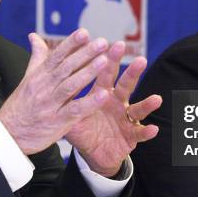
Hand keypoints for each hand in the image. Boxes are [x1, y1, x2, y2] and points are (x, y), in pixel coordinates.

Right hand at [0, 29, 111, 154]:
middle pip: (66, 67)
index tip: (84, 32)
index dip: (70, 44)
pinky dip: (89, 103)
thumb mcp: (27, 78)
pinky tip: (103, 95)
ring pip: (71, 86)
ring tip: (105, 61)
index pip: (56, 56)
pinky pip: (75, 110)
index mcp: (39, 76)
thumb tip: (34, 36)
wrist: (7, 135)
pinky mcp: (56, 122)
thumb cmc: (21, 105)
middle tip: (102, 42)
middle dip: (84, 54)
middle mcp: (44, 87)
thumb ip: (37, 57)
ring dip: (88, 73)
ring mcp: (50, 104)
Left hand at [65, 41, 161, 176]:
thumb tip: (41, 74)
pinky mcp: (131, 135)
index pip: (106, 73)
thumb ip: (63, 94)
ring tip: (156, 99)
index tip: (112, 44)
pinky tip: (154, 129)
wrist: (93, 152)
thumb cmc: (84, 127)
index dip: (109, 61)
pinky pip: (139, 133)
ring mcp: (126, 118)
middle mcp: (117, 102)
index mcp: (103, 93)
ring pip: (138, 108)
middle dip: (133, 73)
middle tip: (140, 60)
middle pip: (126, 85)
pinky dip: (146, 132)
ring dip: (147, 104)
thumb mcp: (71, 110)